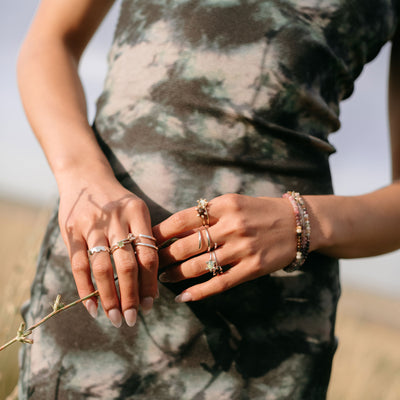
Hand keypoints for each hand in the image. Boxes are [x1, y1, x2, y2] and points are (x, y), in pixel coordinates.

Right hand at [58, 171, 157, 326]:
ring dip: (109, 297)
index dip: (150, 282)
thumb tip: (151, 283)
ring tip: (115, 318)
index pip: (148, 254)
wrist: (85, 177)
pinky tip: (93, 308)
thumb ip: (143, 238)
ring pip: (102, 268)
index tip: (151, 304)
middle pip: (127, 264)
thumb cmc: (117, 201)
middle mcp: (115, 218)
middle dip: (131, 296)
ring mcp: (91, 225)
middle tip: (133, 319)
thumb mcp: (136, 210)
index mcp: (137, 212)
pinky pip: (78, 265)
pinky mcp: (71, 231)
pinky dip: (85, 289)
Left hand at [153, 193, 296, 301]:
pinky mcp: (252, 268)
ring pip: (200, 266)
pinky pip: (220, 283)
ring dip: (176, 275)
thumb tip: (173, 231)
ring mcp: (243, 249)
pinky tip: (183, 297)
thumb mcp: (233, 203)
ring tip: (161, 279)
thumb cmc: (259, 210)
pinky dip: (199, 292)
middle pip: (187, 245)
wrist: (297, 223)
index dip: (160, 232)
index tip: (144, 240)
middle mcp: (232, 226)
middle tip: (149, 264)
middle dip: (164, 257)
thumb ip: (206, 215)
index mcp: (224, 205)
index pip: (182, 219)